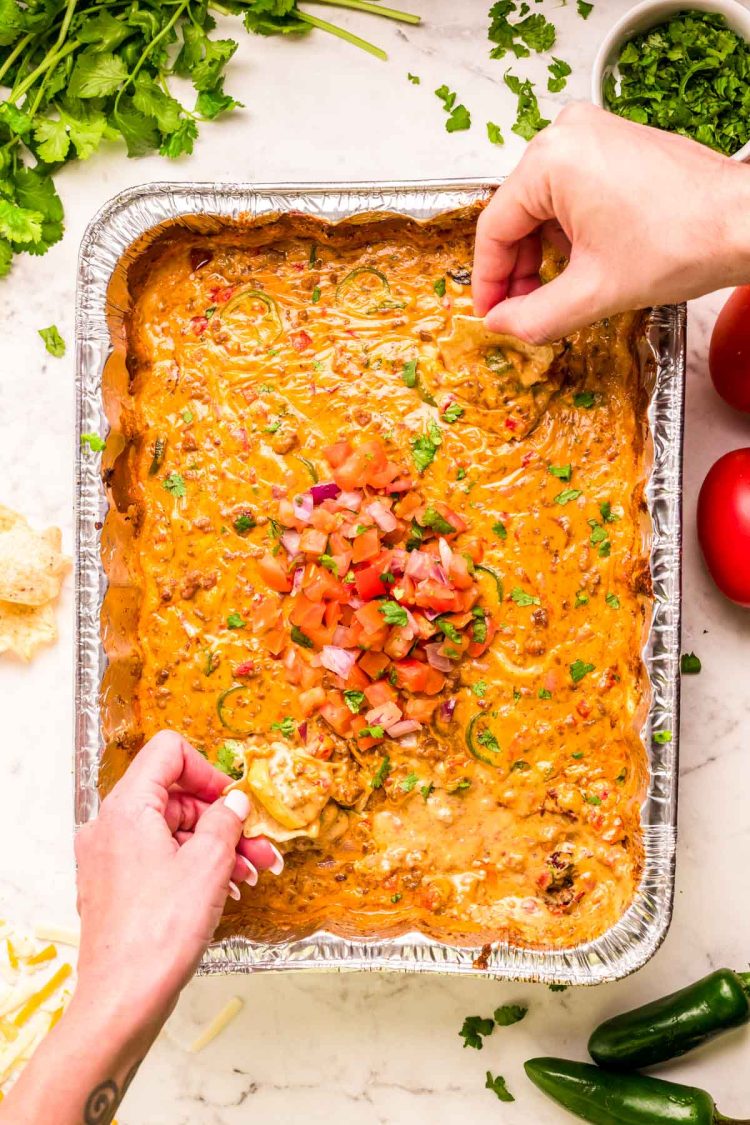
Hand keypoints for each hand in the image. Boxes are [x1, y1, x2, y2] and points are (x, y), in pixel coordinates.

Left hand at [74, 730, 281, 1029]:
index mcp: (127, 808)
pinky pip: (158, 858)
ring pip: (171, 831)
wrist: (123, 999)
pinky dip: (192, 865)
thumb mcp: (209, 864)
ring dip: (214, 845)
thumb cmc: (160, 933)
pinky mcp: (114, 886)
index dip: (208, 770)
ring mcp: (108, 858)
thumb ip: (226, 820)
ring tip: (252, 872)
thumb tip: (235, 801)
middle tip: (260, 845)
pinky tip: (225, 888)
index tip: (234, 800)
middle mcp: (109, 826)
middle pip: (174, 796)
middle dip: (222, 818)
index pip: (168, 753)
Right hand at [472, 103, 749, 342]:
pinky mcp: (614, 143)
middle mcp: (567, 134)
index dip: (489, 280)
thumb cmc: (683, 241)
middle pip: (518, 214)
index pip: (496, 228)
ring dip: (545, 251)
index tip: (490, 313)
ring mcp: (593, 133)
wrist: (744, 223)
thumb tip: (501, 325)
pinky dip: (570, 229)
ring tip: (560, 290)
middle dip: (520, 268)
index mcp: (551, 161)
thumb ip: (534, 316)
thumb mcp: (594, 293)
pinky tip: (586, 262)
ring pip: (544, 205)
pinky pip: (571, 190)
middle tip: (522, 310)